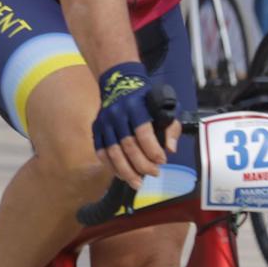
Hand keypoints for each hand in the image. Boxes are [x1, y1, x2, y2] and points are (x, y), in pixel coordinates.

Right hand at [92, 62, 174, 183]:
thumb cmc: (146, 98)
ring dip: (126, 170)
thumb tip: (171, 150)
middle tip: (154, 173)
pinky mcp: (96, 129)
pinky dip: (110, 166)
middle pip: (128, 145)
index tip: (162, 161)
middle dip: (142, 163)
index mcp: (135, 106)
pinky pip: (101, 151)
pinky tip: (122, 175)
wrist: (119, 83)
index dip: (152, 149)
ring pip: (113, 152)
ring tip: (137, 183)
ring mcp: (104, 122)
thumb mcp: (164, 106)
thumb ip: (171, 128)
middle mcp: (117, 114)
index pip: (143, 132)